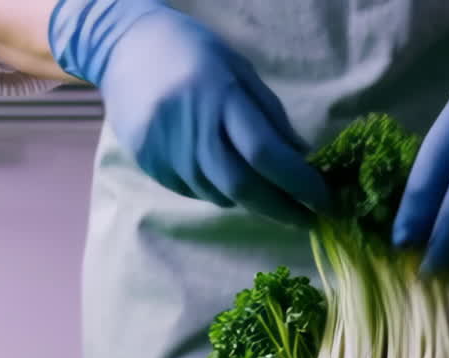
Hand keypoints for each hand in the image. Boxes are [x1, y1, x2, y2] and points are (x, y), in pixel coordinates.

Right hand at [48, 0, 329, 225]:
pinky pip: (194, 191)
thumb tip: (302, 159)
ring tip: (266, 190)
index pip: (265, 152)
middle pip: (242, 185)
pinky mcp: (150, 163)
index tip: (323, 200)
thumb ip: (271, 115)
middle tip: (306, 219)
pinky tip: (223, 173)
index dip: (298, 182)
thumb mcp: (241, 71)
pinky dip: (219, 191)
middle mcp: (192, 127)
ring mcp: (166, 150)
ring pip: (219, 194)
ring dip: (250, 200)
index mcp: (220, 96)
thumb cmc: (195, 54)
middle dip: (280, 209)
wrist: (124, 47)